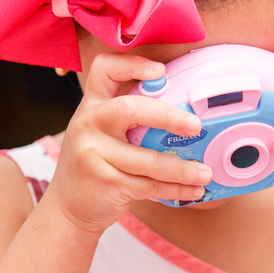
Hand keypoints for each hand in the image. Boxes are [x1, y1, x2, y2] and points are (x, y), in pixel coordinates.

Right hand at [43, 53, 212, 233]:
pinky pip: (149, 184)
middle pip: (130, 109)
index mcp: (91, 106)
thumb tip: (184, 116)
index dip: (132, 64)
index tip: (161, 71)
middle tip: (196, 126)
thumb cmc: (95, 165)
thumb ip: (128, 121)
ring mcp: (94, 154)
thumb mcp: (100, 134)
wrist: (68, 208)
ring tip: (205, 172)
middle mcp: (89, 124)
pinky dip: (176, 188)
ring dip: (182, 168)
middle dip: (168, 116)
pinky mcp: (105, 182)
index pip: (104, 70)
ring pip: (148, 158)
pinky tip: (193, 189)